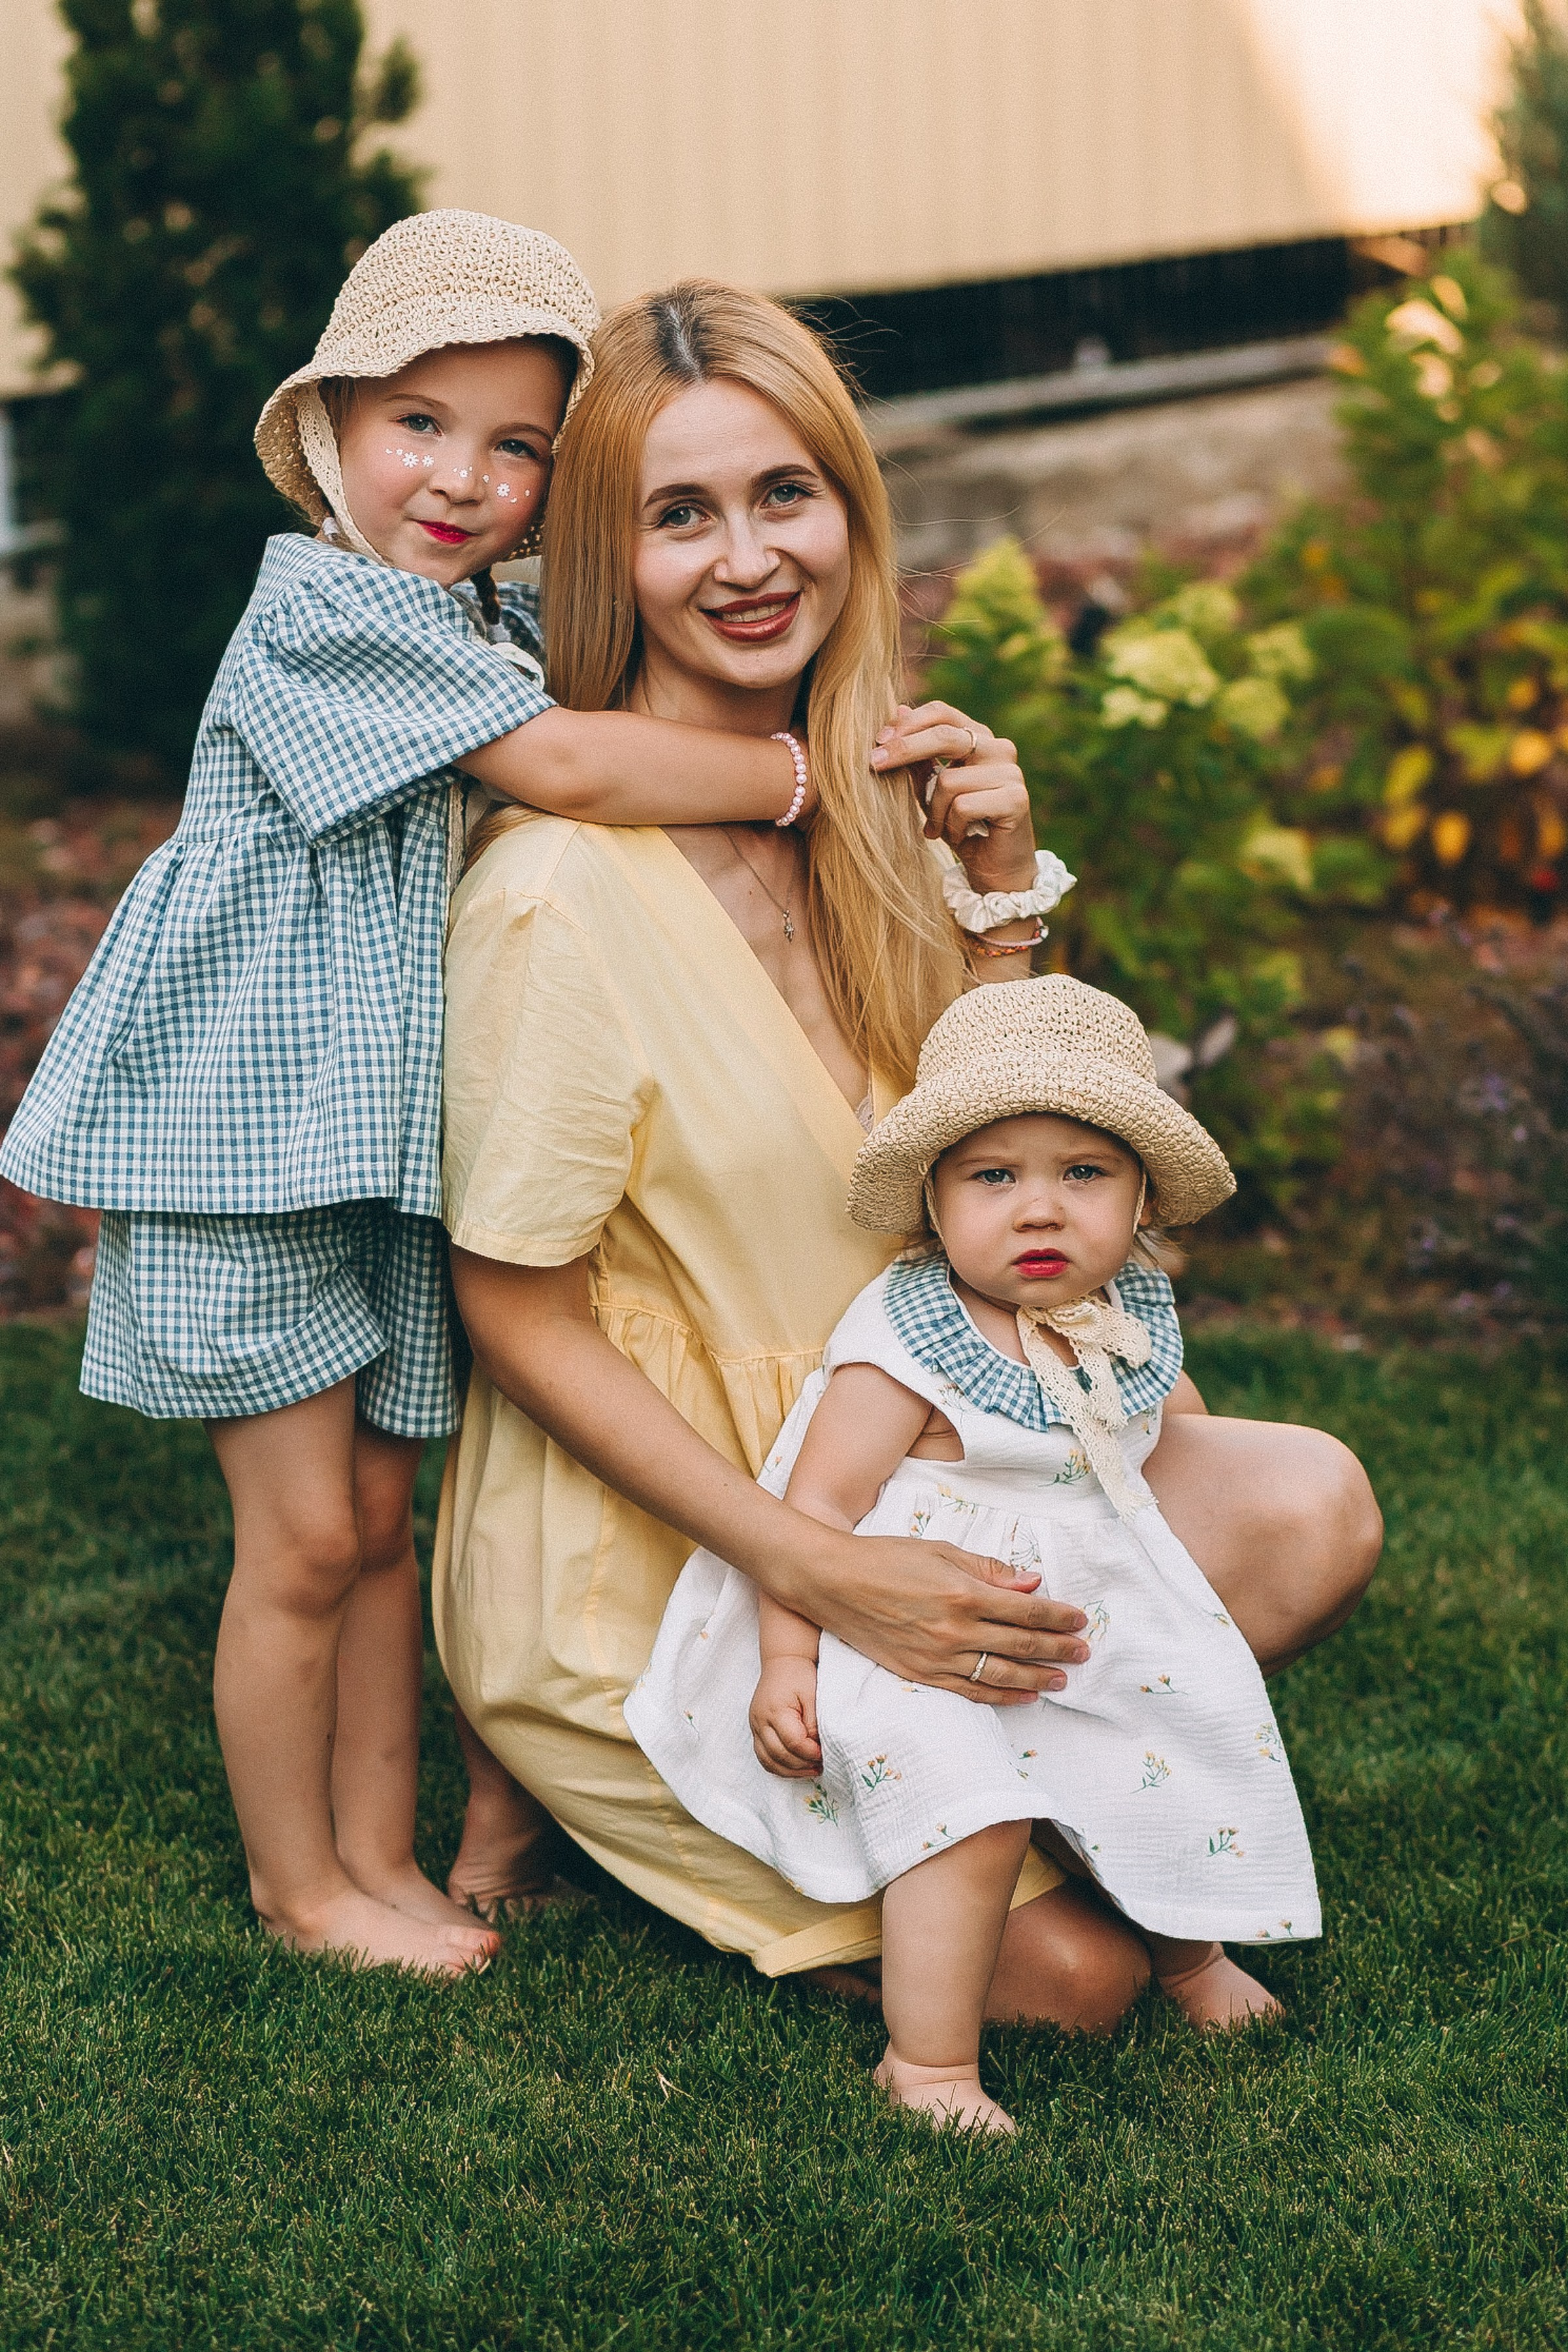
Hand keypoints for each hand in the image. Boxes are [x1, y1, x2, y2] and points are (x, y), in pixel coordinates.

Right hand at [749, 1657, 823, 1776]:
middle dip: (802, 1765)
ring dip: (790, 1771)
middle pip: (779, 1755)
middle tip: (821, 1764)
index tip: (825, 1753)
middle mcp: (760, 1721)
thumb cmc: (799, 1675)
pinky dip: (779, 1766)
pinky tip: (795, 1767)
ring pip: (768, 1761)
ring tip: (811, 1770)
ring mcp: (755, 1727)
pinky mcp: (755, 1730)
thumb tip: (817, 1747)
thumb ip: (815, 1723)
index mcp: (775, 1711)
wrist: (782, 1661)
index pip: (793, 1742)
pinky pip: (764, 1757)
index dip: (811, 1753)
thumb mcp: (813, 1695)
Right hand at [789, 1532, 1088, 1705]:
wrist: (833, 1583)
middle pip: (1020, 1645)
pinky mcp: (921, 1674)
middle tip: (1083, 1653)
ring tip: (1062, 1680)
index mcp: (963, 1593)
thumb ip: (988, 1569)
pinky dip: (1001, 1695)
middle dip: (1057, 1650)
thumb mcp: (941, 1552)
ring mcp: (938, 1657)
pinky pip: (970, 1691)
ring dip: (1037, 1678)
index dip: (1057, 1617)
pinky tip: (1022, 1696)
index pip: (1025, 1611)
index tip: (1079, 1621)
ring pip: (1001, 1674)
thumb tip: (1031, 1583)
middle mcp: (955, 1630)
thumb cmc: (886, 1558)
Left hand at [870, 702, 1036, 894]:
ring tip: (938, 828)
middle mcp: (999, 748)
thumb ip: (919, 756)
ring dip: (933, 810)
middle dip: (904, 750)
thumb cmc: (961, 827)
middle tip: (874, 764)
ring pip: (948, 780)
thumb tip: (898, 710)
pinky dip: (951, 826)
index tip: (877, 741)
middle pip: (944, 736)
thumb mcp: (931, 790)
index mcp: (979, 738)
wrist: (995, 870)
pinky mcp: (1016, 798)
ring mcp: (1011, 772)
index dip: (908, 724)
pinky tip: (959, 836)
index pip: (942, 713)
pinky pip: (963, 806)